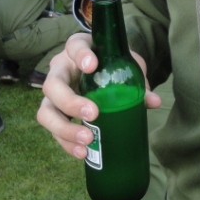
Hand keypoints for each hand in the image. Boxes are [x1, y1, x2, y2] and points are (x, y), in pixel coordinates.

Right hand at [37, 34, 161, 158]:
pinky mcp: (55, 115)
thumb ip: (137, 81)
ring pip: (46, 113)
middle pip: (52, 85)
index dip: (80, 55)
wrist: (101, 67)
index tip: (92, 65)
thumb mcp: (125, 65)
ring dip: (65, 129)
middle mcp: (59, 70)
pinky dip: (67, 144)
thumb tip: (153, 102)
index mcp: (77, 49)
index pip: (74, 46)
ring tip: (88, 139)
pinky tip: (83, 153)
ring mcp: (54, 95)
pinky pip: (53, 131)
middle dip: (70, 102)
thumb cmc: (112, 62)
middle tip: (94, 113)